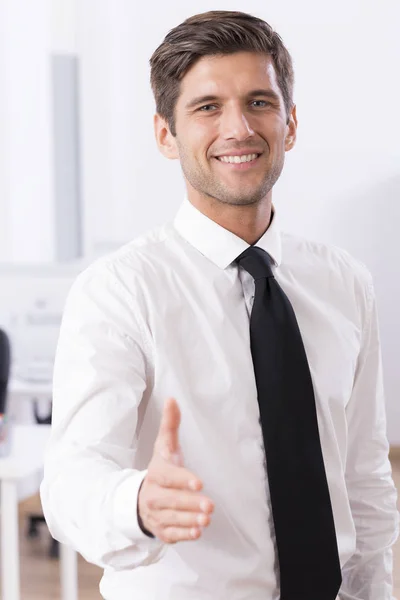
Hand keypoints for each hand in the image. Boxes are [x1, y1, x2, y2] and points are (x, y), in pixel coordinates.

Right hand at [137, 397, 213, 543]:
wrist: (139, 498)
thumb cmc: (160, 469)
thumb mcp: (164, 446)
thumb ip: (170, 424)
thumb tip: (172, 399)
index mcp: (156, 473)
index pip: (168, 476)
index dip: (183, 479)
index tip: (199, 482)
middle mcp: (154, 495)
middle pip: (171, 500)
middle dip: (190, 503)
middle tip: (209, 505)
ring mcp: (156, 514)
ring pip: (173, 518)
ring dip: (189, 520)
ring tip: (206, 519)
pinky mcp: (161, 529)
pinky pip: (171, 534)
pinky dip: (183, 534)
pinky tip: (197, 532)